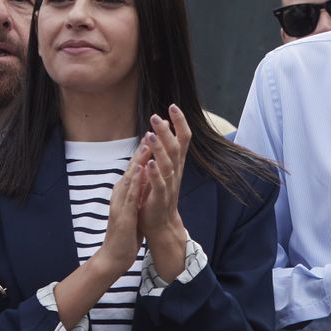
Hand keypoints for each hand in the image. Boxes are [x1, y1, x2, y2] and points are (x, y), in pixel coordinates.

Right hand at [94, 143, 147, 277]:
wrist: (114, 255)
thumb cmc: (126, 232)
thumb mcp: (133, 207)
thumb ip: (137, 192)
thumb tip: (145, 178)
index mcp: (124, 192)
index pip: (133, 168)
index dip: (143, 152)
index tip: (152, 135)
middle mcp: (120, 193)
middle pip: (131, 167)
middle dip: (141, 149)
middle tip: (151, 130)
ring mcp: (121, 202)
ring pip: (130, 177)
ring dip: (138, 159)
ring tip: (147, 142)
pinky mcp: (124, 214)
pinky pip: (131, 195)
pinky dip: (136, 181)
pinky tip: (141, 169)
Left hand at [139, 106, 190, 241]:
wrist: (161, 224)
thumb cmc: (159, 193)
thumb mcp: (164, 168)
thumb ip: (164, 148)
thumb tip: (163, 125)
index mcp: (176, 163)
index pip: (182, 139)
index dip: (180, 123)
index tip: (173, 106)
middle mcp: (175, 172)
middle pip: (175, 148)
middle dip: (166, 131)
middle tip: (155, 116)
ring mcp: (169, 185)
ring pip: (167, 164)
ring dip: (159, 149)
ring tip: (149, 134)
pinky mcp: (160, 198)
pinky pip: (159, 184)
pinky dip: (154, 173)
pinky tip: (148, 163)